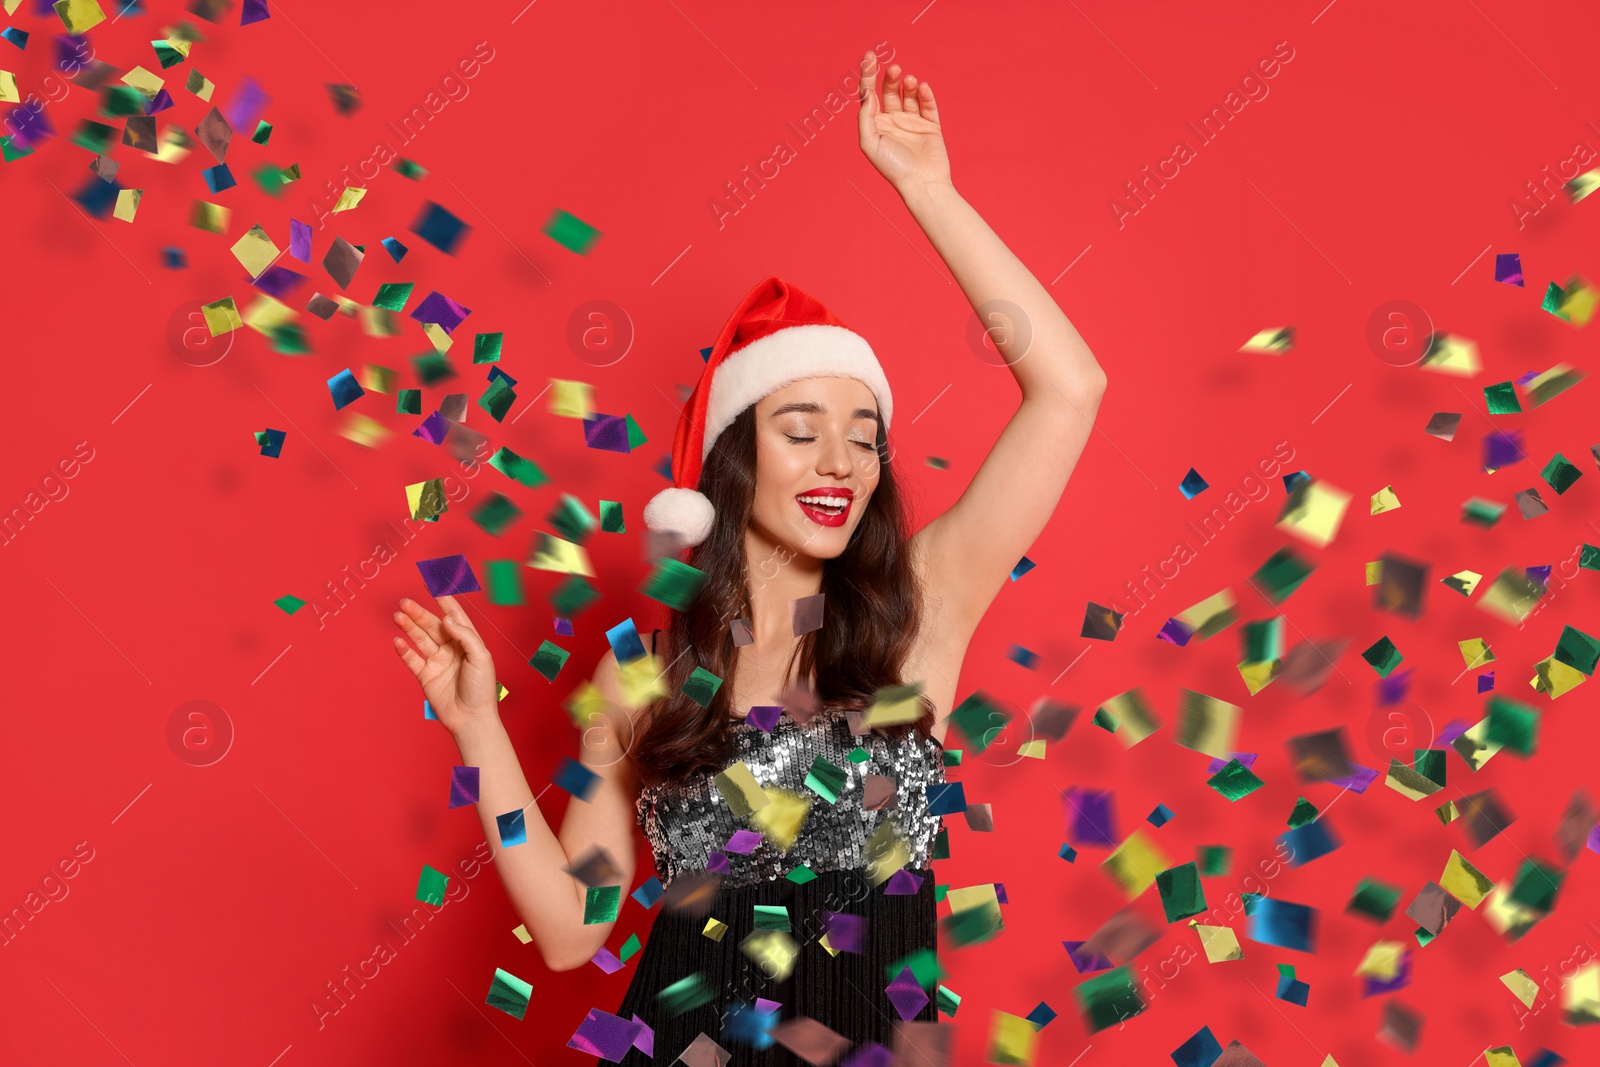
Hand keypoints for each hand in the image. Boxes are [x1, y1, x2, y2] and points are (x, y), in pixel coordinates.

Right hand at [392, 594, 498, 734]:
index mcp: (467, 642)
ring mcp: (437, 662)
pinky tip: (398, 641)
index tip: (433, 585)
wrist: (471, 718)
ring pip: (420, 639)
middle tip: (405, 602)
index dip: (444, 601)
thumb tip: (447, 619)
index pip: (454, 616)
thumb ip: (465, 635)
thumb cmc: (481, 688)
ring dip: (409, 627)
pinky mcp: (426, 676)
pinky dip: (404, 650)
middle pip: (432, 626)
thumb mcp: (480, 657)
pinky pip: (412, 660)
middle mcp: (451, 649)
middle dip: (419, 613)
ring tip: (398, 615)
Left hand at [856, 51, 952, 194]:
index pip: (869, 94)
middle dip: (890, 77)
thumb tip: (867, 94)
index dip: (868, 74)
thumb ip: (865, 117)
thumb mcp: (870, 143)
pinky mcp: (931, 126)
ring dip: (908, 84)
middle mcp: (893, 121)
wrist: (921, 183)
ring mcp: (912, 123)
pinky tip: (922, 88)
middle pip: (889, 90)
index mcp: (876, 125)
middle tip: (894, 68)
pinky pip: (928, 105)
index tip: (870, 56)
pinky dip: (925, 95)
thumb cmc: (893, 167)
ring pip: (909, 95)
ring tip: (910, 80)